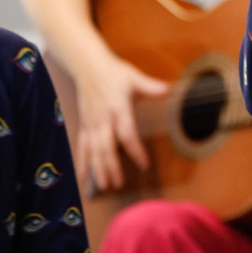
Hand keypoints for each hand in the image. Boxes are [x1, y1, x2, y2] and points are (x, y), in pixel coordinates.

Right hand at [74, 52, 168, 191]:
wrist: (88, 66)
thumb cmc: (114, 72)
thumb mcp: (134, 77)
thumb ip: (151, 86)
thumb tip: (170, 89)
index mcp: (117, 107)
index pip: (127, 133)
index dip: (135, 150)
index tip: (145, 165)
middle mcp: (102, 118)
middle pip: (106, 147)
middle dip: (111, 166)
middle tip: (119, 184)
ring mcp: (91, 123)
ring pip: (92, 150)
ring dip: (97, 169)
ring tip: (103, 186)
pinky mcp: (84, 125)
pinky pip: (82, 147)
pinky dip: (82, 163)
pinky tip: (82, 179)